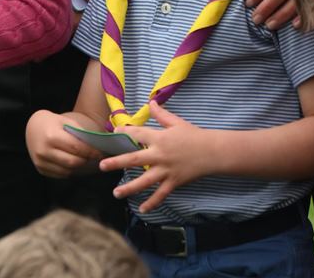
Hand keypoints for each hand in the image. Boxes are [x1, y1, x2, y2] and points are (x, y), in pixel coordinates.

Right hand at [25, 110, 101, 178]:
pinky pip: (60, 175)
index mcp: (52, 136)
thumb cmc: (52, 122)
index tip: (100, 153)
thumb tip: (95, 147)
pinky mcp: (40, 169)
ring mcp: (41, 162)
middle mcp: (44, 151)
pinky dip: (69, 170)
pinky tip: (73, 163)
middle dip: (85, 160)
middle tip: (93, 158)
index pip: (76, 148)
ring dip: (78, 167)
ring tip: (84, 160)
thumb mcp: (65, 121)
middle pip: (72, 162)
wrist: (32, 127)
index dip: (90, 152)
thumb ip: (79, 134)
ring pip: (67, 171)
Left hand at [99, 101, 213, 211]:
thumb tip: (150, 102)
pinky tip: (142, 209)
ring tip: (116, 193)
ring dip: (129, 188)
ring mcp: (166, 170)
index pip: (138, 134)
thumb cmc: (193, 135)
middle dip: (117, 162)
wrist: (211, 152)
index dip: (125, 132)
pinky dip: (152, 203)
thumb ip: (161, 114)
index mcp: (159, 138)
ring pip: (144, 181)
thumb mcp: (176, 122)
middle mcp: (159, 155)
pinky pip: (160, 194)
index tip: (115, 132)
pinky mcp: (173, 182)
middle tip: (102, 166)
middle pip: (134, 159)